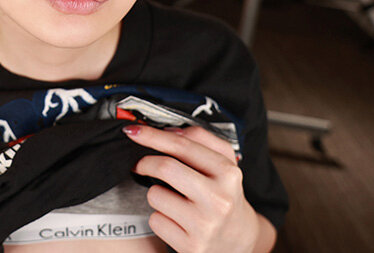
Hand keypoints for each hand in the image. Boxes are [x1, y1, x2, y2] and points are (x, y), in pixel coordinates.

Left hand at [124, 125, 259, 252]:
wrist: (239, 238)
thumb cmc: (224, 194)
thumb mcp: (224, 163)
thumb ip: (200, 139)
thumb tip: (168, 131)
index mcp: (228, 173)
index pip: (182, 146)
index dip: (153, 135)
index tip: (134, 131)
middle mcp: (219, 199)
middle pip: (166, 168)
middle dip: (145, 162)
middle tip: (139, 164)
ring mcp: (205, 225)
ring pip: (155, 196)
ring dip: (155, 194)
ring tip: (171, 199)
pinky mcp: (191, 246)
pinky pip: (155, 220)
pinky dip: (159, 217)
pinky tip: (175, 219)